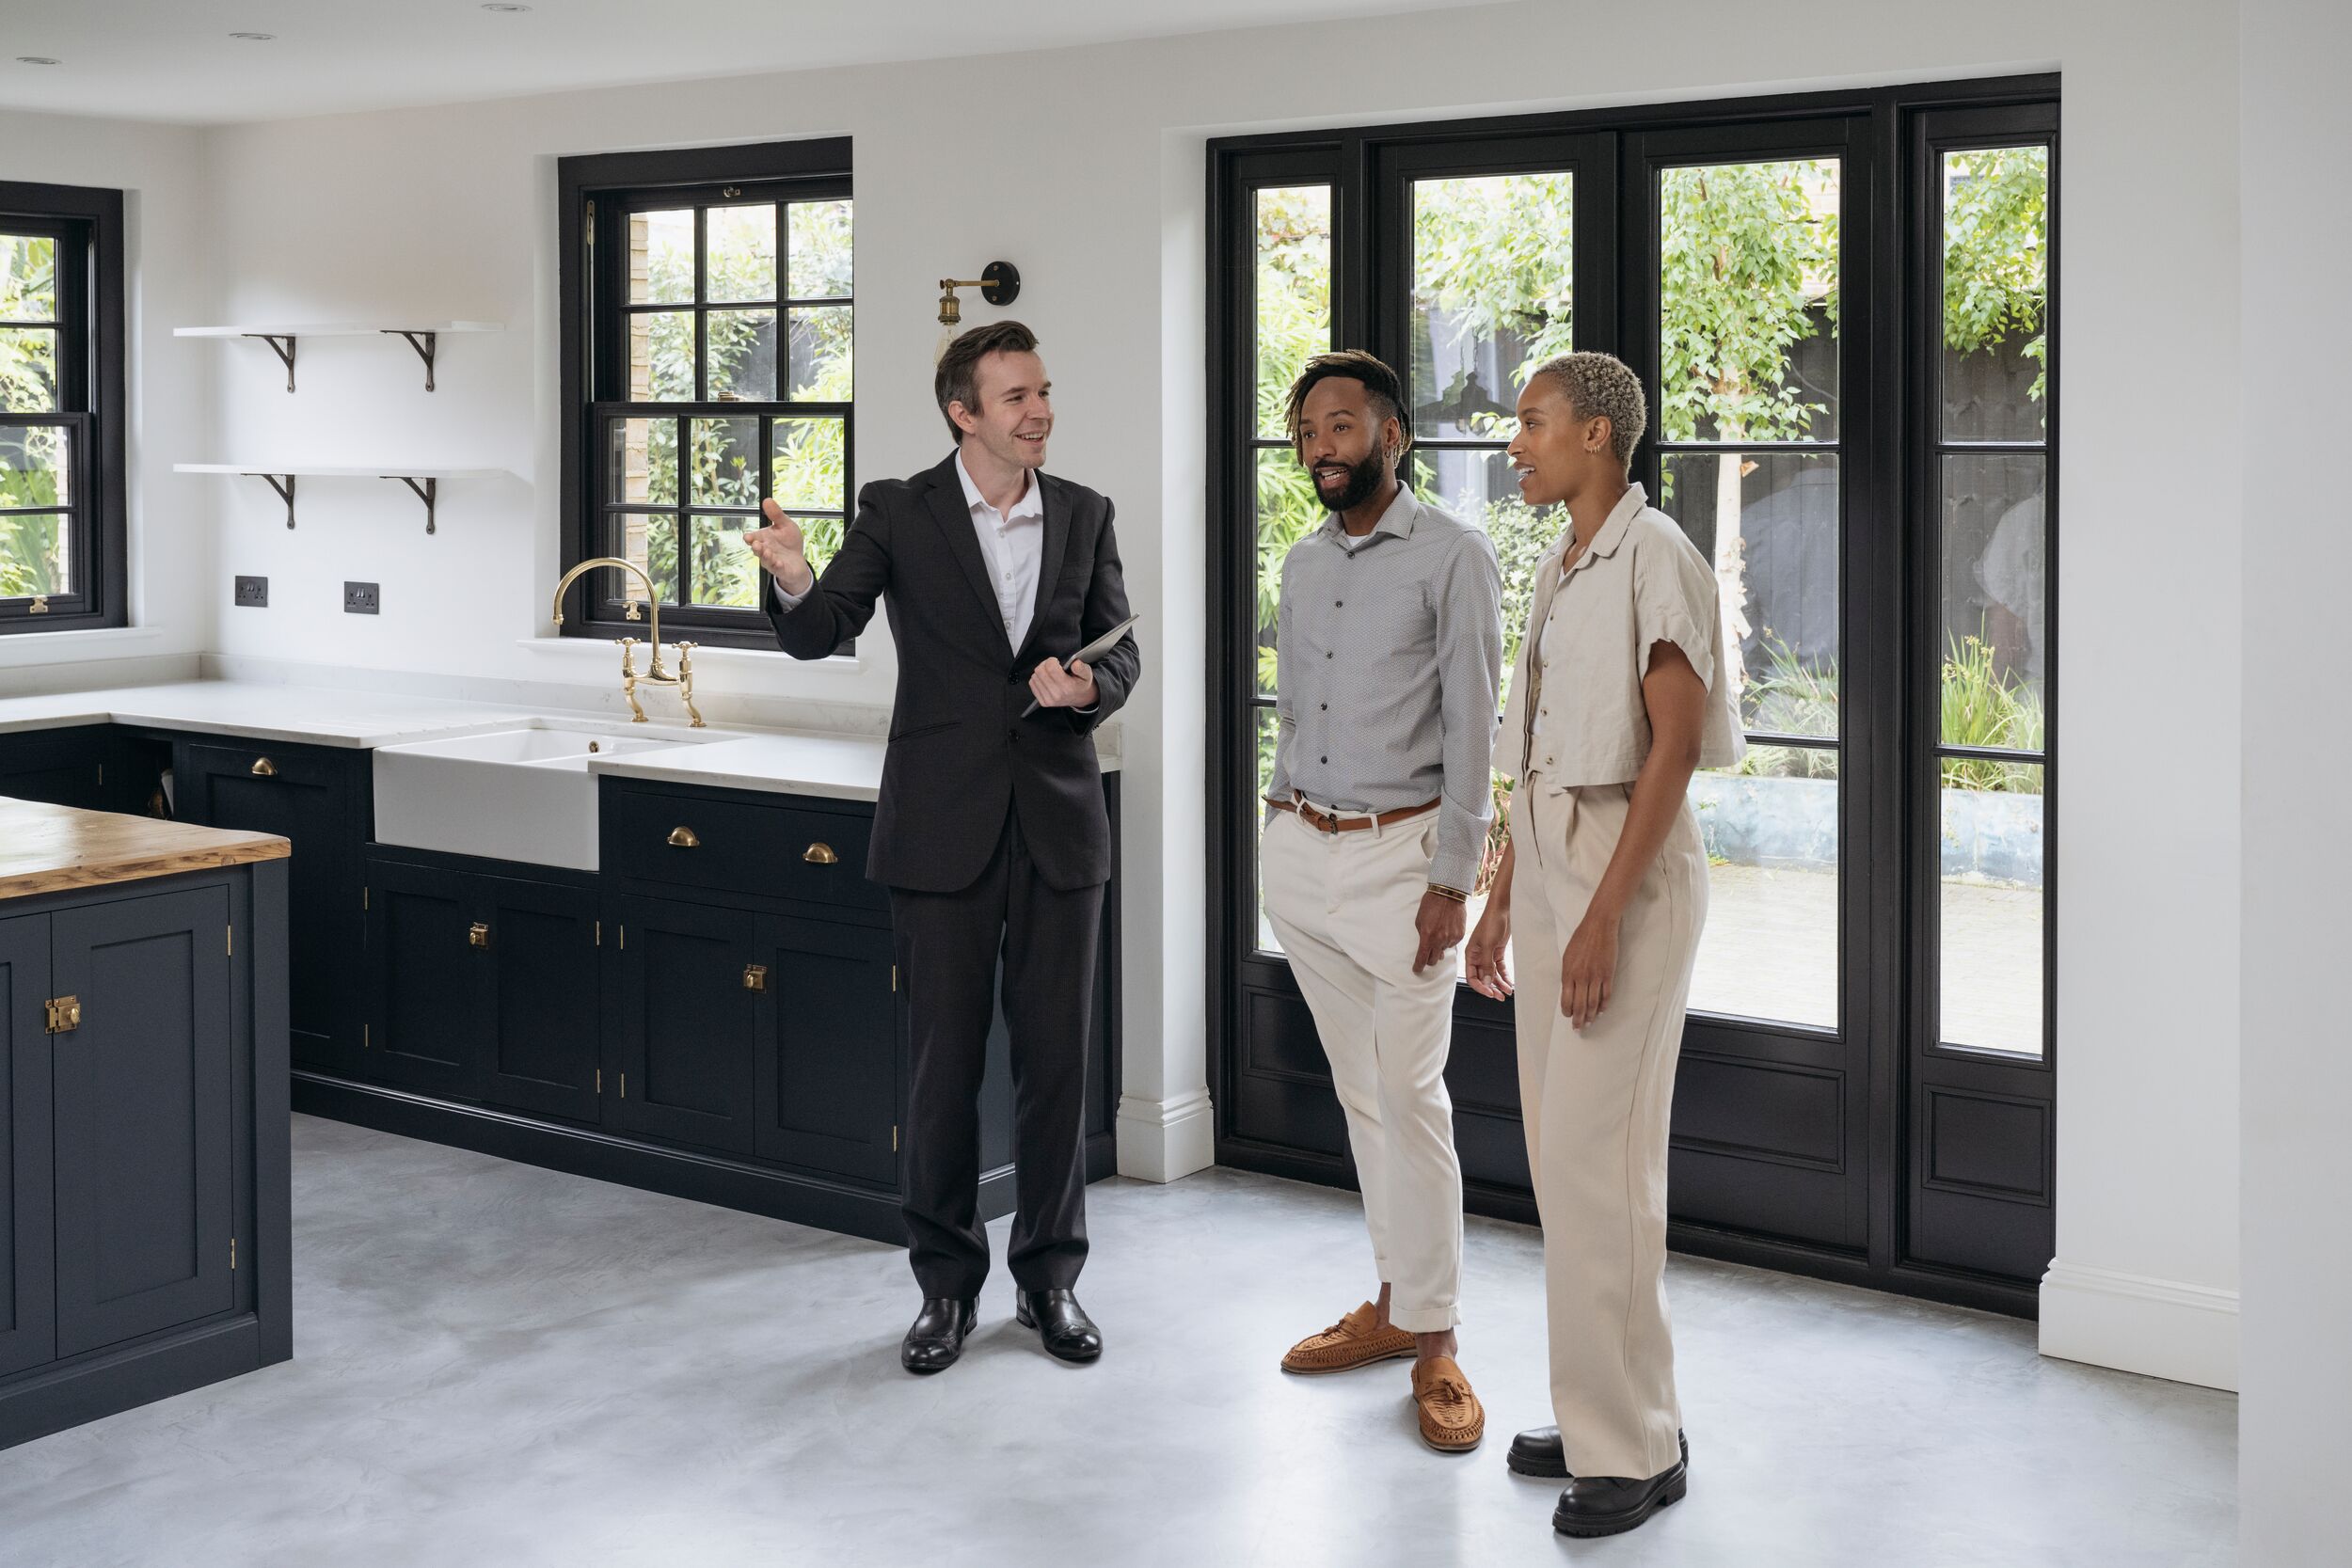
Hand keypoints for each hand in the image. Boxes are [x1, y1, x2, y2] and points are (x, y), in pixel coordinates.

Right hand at [744, 499, 813, 594]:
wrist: (798, 560)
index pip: (752, 538)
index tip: (748, 537)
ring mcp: (771, 561)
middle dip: (756, 547)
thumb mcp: (786, 525)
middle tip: (756, 544)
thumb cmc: (789, 542)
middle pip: (756, 549)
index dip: (749, 538)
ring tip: (767, 552)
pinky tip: (779, 562)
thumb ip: (776, 514)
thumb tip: (767, 500)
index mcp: (763, 538)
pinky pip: (776, 568)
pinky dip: (777, 565)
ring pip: (765, 559)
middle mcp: (764, 550)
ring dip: (765, 556)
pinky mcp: (780, 569)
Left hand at [1029, 656, 1097, 709]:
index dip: (1051, 661)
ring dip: (1041, 671)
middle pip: (1040, 671)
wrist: (1080, 697)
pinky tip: (1046, 679)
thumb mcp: (1087, 674)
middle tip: (1052, 666)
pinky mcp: (1043, 702)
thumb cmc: (1081, 683)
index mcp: (1067, 687)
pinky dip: (1037, 679)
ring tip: (1050, 673)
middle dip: (1045, 664)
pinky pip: (1032, 684)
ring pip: (1035, 677)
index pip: (1050, 668)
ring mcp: (1049, 700)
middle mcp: (1057, 695)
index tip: (1056, 661)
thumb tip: (1075, 663)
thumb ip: (1082, 668)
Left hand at [1413, 890, 1465, 975]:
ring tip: (1439, 933)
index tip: (1417, 969)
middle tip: (1427, 955)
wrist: (1448, 894)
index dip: (1418, 966)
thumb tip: (1426, 947)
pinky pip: (1452, 944)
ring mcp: (1451, 938)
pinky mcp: (1460, 935)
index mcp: (1428, 937)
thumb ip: (1422, 935)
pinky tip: (1446, 929)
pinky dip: (1448, 940)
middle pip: (1434, 960)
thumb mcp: (1420, 921)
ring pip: (1443, 951)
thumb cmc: (1431, 904)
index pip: (1422, 958)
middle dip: (1429, 959)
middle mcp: (1440, 940)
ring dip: (1439, 947)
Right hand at [1465, 907, 1512, 998]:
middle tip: (1500, 997)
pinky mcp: (1497, 952)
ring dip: (1499, 984)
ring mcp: (1488, 955)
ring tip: (1507, 992)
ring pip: (1492, 974)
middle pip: (1482, 977)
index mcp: (1471, 954)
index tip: (1490, 993)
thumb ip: (1486, 965)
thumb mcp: (1488, 945)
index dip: (1480, 987)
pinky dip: (1504, 976)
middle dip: (1491, 988)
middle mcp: (1478, 956)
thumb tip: (1486, 982)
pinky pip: (1499, 968)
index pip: (1471, 976)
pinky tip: (1509, 983)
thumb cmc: (1491, 923)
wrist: (1502, 910)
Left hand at [1559, 912, 1619, 1029]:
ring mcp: (1595, 976)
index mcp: (1568, 973)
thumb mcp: (1568, 956)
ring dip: (1591, 1015)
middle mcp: (1581, 977)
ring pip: (1593, 1002)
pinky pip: (1606, 994)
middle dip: (1578, 1019)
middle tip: (1579, 1028)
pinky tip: (1601, 1010)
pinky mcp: (1608, 974)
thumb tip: (1568, 988)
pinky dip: (1604, 1004)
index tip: (1568, 1017)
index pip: (1566, 999)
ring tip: (1590, 1022)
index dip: (1567, 1011)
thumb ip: (1568, 973)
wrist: (1598, 926)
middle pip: (1580, 1005)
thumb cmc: (1581, 939)